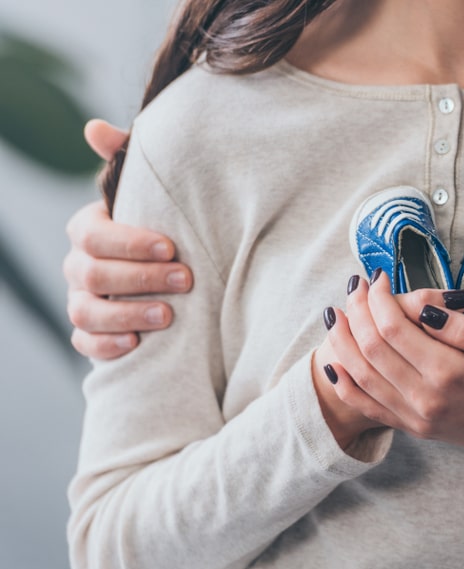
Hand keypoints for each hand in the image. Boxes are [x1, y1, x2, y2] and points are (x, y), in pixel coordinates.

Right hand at [63, 120, 192, 359]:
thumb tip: (95, 128)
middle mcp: (79, 266)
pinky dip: (107, 346)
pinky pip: (85, 344)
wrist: (173, 271)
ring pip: (85, 311)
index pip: (94, 234)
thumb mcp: (152, 191)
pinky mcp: (91, 334)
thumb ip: (127, 159)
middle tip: (185, 279)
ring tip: (167, 315)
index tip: (172, 246)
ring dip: (126, 313)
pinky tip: (136, 343)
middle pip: (94, 274)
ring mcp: (81, 301)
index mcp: (90, 229)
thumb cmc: (164, 225)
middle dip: (141, 278)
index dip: (131, 242)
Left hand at [319, 273, 463, 462]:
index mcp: (449, 374)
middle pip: (371, 348)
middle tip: (356, 285)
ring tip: (336, 313)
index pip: (394, 328)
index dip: (380, 298)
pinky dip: (346, 385)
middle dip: (357, 311)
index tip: (380, 276)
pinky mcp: (416, 429)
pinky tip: (334, 364)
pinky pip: (368, 408)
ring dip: (343, 342)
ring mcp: (418, 418)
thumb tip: (428, 307)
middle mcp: (425, 400)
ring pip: (362, 376)